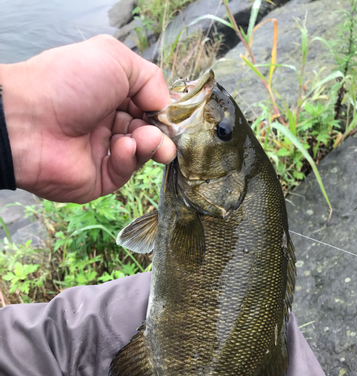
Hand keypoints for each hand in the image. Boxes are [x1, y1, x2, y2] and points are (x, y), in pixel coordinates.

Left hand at [0, 35, 175, 202]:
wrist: (27, 120)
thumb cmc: (66, 82)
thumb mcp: (115, 59)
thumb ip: (151, 79)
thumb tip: (165, 107)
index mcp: (110, 94)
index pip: (147, 106)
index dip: (162, 111)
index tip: (172, 115)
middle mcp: (106, 122)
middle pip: (148, 131)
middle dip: (161, 132)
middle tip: (164, 134)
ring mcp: (102, 151)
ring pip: (141, 153)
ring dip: (149, 145)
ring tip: (144, 140)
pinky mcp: (98, 178)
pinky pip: (124, 172)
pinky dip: (129, 159)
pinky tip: (121, 147)